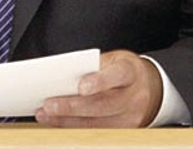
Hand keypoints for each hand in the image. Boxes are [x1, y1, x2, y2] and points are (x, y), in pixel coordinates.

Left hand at [35, 50, 162, 127]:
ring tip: (45, 115)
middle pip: (103, 104)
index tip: (80, 86)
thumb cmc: (122, 70)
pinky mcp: (125, 131)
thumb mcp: (112, 60)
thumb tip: (61, 79)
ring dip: (67, 121)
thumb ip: (92, 68)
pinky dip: (74, 127)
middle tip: (48, 105)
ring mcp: (132, 117)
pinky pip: (97, 132)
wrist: (147, 87)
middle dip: (72, 107)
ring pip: (97, 123)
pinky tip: (58, 123)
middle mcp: (135, 96)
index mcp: (131, 71)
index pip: (117, 75)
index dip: (99, 81)